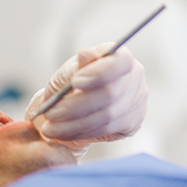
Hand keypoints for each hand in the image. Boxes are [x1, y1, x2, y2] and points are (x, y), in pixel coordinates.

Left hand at [25, 43, 147, 159]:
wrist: (80, 99)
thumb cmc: (77, 78)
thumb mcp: (72, 68)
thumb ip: (79, 64)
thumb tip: (87, 53)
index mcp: (121, 57)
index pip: (119, 62)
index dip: (98, 72)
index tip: (75, 81)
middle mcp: (134, 78)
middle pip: (109, 94)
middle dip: (75, 106)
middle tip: (50, 113)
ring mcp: (136, 101)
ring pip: (106, 116)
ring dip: (74, 124)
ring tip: (50, 128)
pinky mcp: (132, 122)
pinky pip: (105, 130)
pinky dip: (81, 133)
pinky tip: (63, 133)